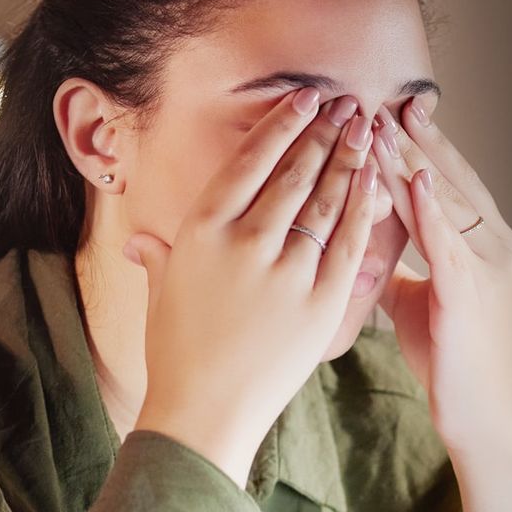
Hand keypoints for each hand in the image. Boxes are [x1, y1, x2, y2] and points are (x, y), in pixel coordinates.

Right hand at [123, 87, 381, 488]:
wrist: (203, 414)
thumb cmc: (177, 354)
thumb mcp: (161, 294)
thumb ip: (157, 257)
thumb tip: (136, 242)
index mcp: (201, 230)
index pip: (250, 160)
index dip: (283, 123)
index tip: (306, 97)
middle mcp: (246, 241)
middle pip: (295, 171)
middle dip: (325, 131)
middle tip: (347, 103)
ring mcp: (287, 271)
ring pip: (327, 200)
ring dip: (350, 158)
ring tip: (365, 129)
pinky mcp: (322, 301)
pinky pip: (351, 242)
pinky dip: (365, 206)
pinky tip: (375, 180)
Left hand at [368, 94, 511, 454]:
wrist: (482, 414)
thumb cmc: (453, 361)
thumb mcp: (420, 301)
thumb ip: (400, 267)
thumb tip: (367, 244)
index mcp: (482, 244)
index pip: (449, 182)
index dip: (422, 146)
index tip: (393, 112)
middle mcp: (492, 245)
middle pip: (449, 180)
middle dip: (416, 141)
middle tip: (384, 101)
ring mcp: (486, 266)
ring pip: (445, 201)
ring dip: (413, 161)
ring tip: (384, 125)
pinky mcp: (471, 291)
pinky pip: (449, 239)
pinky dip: (431, 206)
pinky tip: (414, 177)